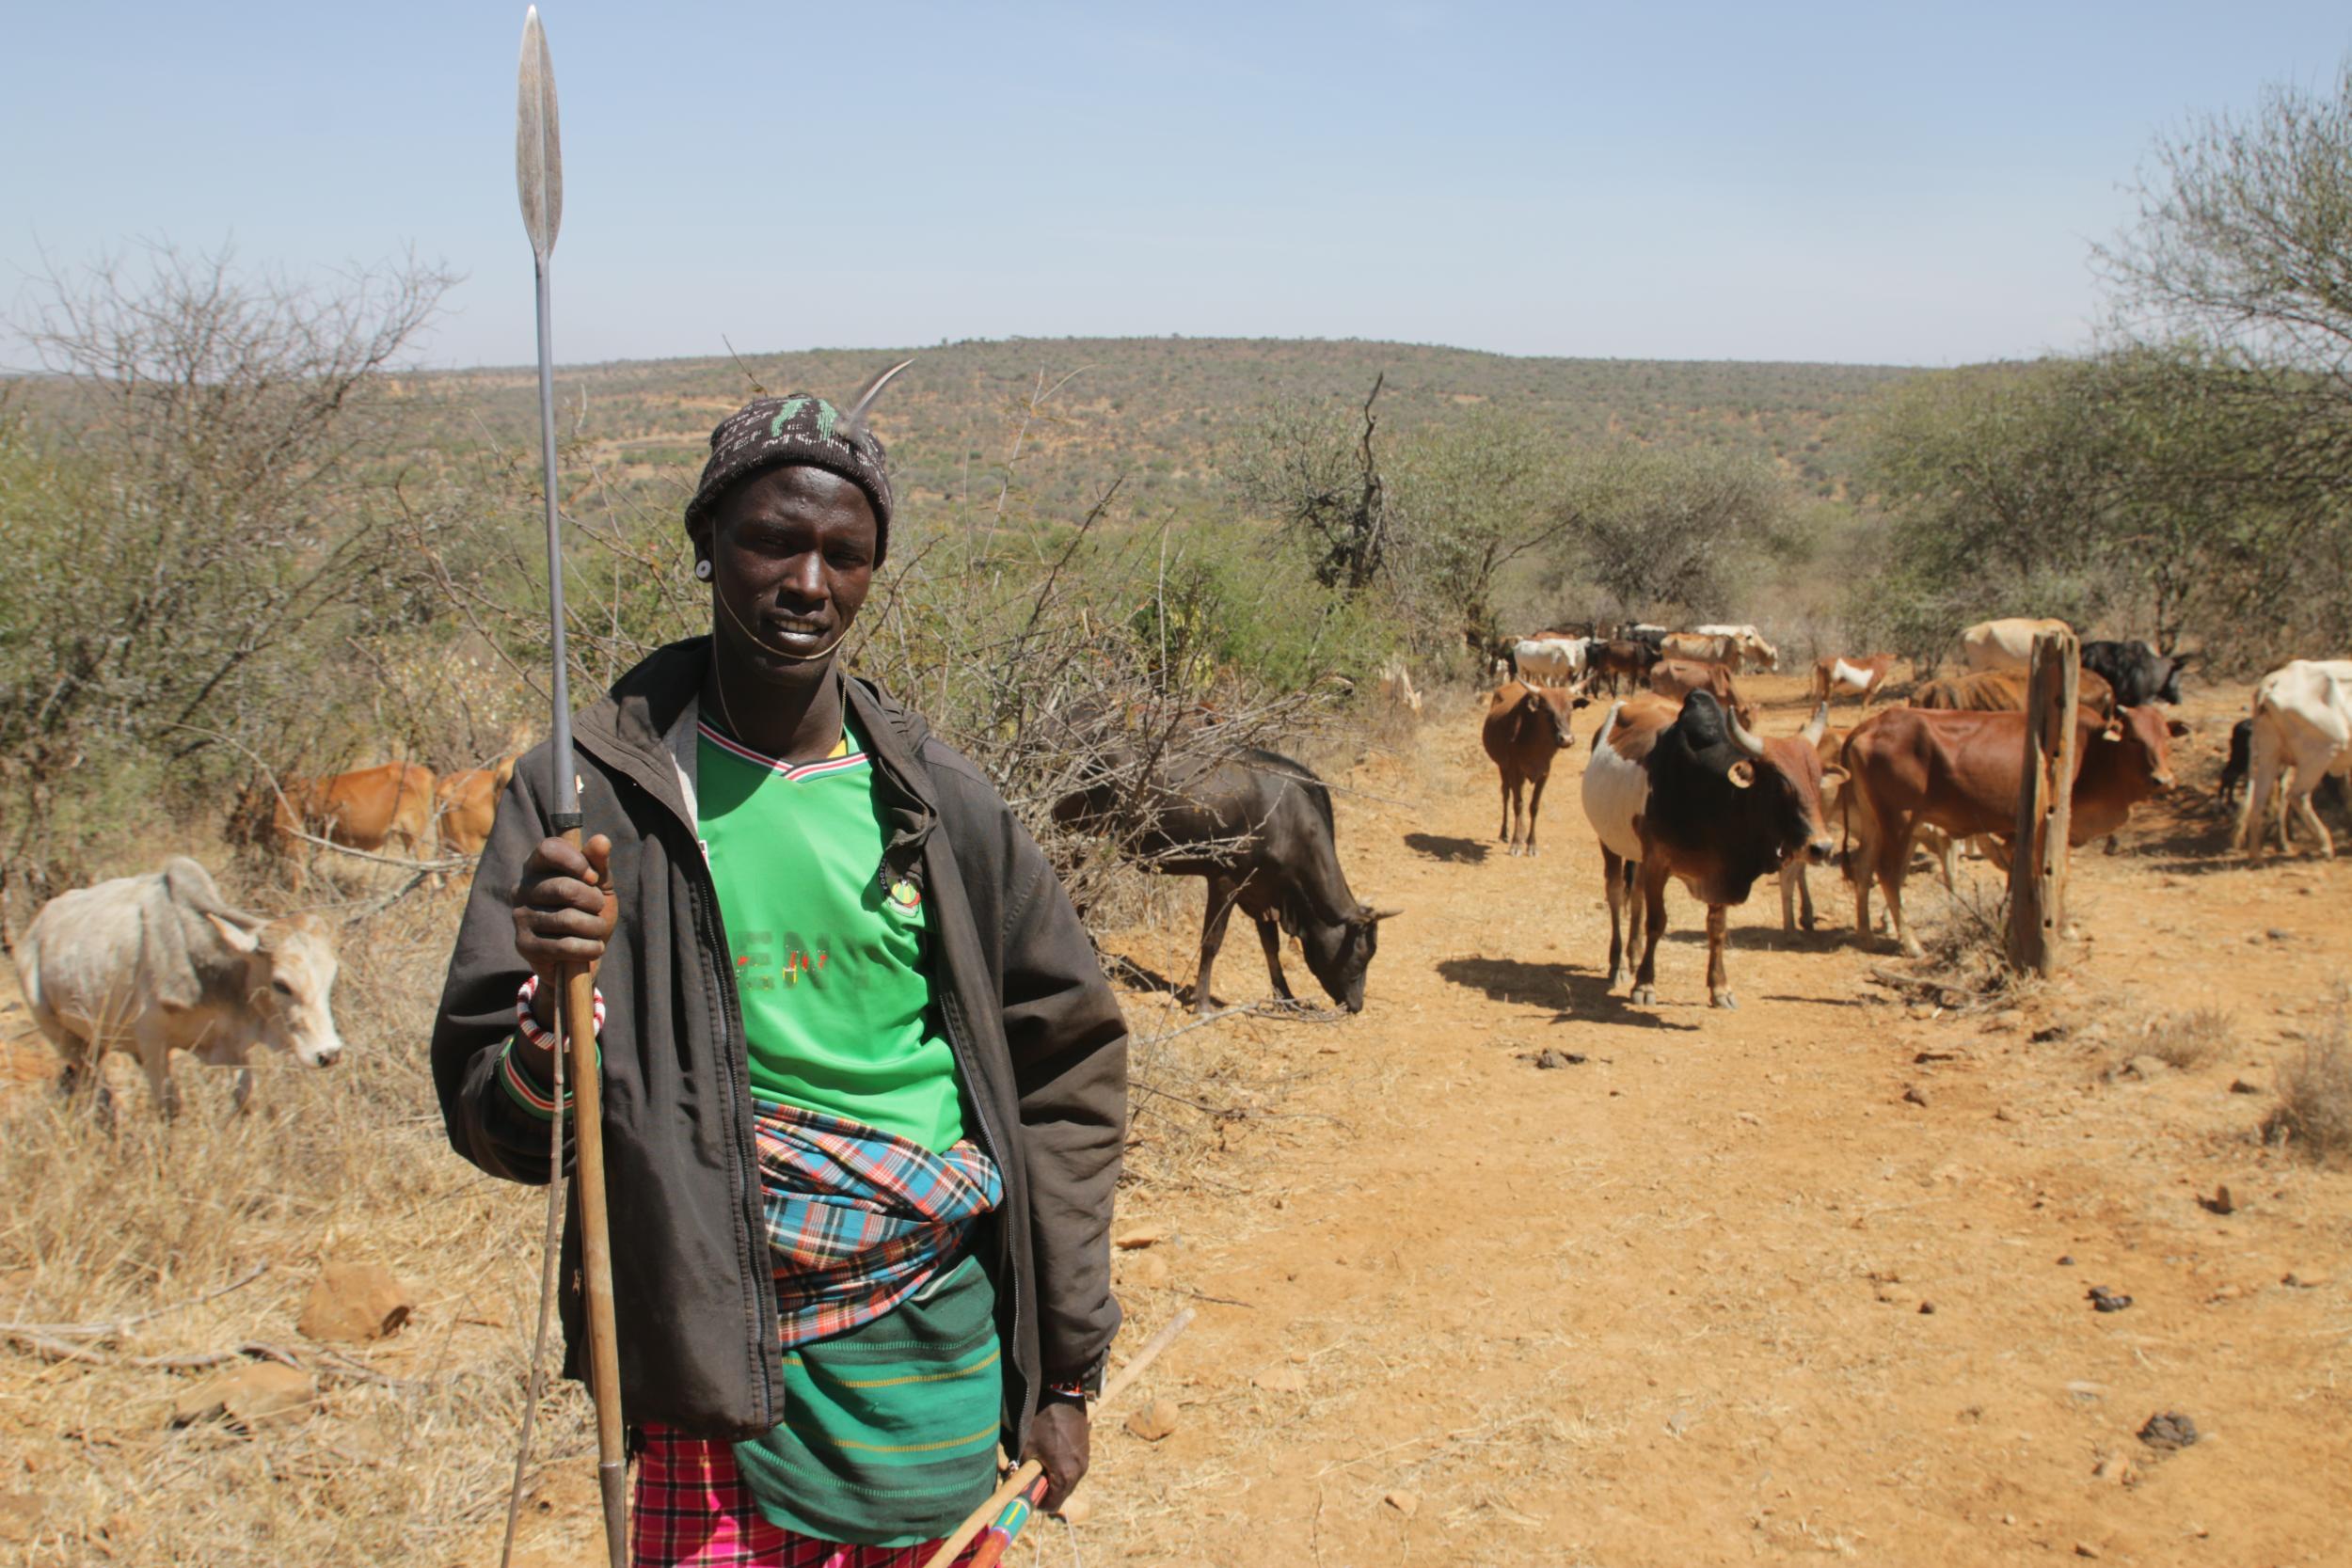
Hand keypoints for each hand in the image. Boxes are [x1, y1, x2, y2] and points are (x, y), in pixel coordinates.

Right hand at [511, 833, 616, 1015]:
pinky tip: (594, 948)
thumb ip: (599, 863)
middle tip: (598, 909)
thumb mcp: (599, 885)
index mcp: (536, 866)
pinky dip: (589, 948)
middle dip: (593, 901)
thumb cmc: (589, 911)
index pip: (548, 849)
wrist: (582, 955)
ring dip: (594, 927)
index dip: (576, 862)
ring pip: (567, 919)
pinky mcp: (523, 945)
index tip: (593, 878)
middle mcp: (521, 888)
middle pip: (564, 888)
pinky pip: (564, 945)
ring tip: (596, 930)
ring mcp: (519, 917)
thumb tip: (601, 840)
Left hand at [1025, 1398, 1089, 1511]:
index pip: (1052, 1504)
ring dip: (1054, 1477)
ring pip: (1068, 1480)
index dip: (1036, 1502)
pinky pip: (1073, 1466)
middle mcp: (1079, 1470)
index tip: (1026, 1493)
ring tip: (1040, 1461)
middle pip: (1062, 1494)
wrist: (1061, 1392)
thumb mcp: (1026, 1448)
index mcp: (1065, 1475)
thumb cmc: (1041, 1420)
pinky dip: (1062, 1466)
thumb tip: (1017, 1487)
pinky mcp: (1085, 1448)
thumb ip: (1023, 1473)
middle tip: (1030, 1476)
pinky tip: (1050, 1450)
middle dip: (1045, 1490)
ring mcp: (1085, 1459)